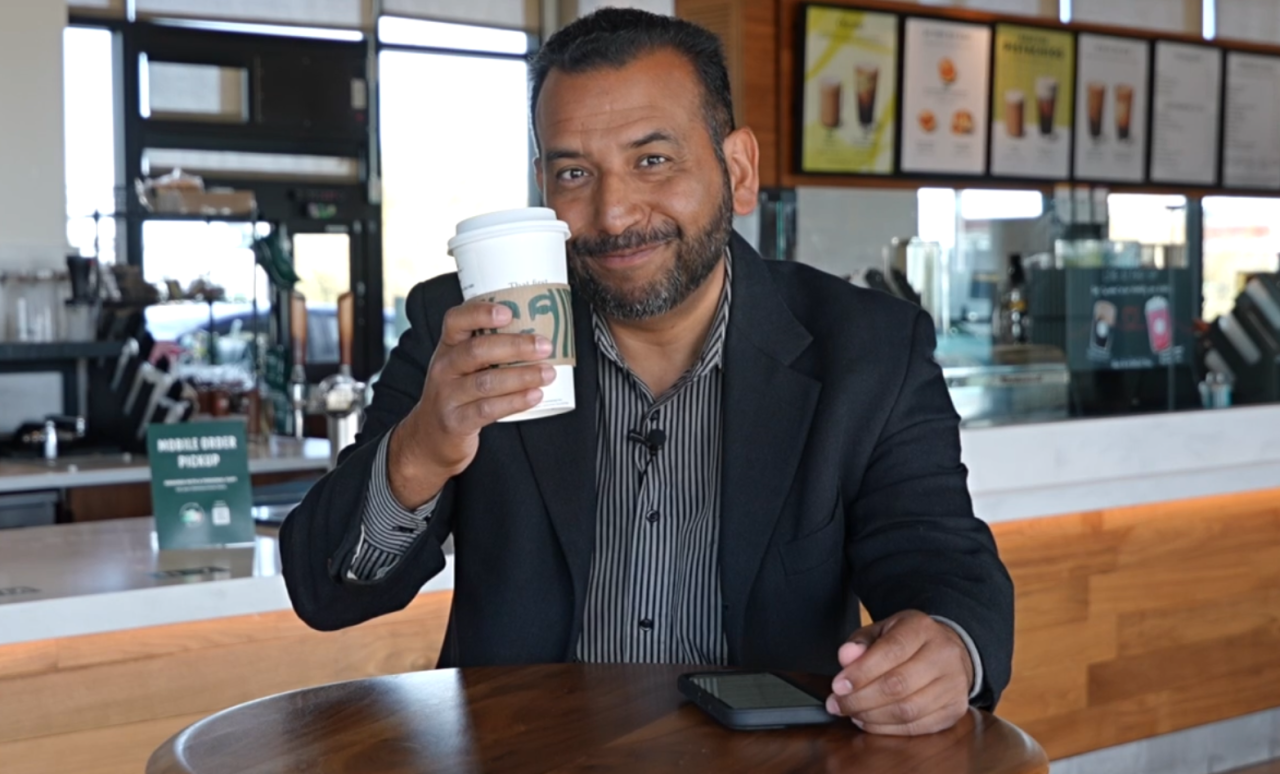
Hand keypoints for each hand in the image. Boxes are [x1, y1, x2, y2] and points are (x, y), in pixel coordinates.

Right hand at [388, 302, 555, 507]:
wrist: (429, 438)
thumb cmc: (457, 394)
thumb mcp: (462, 367)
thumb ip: (488, 351)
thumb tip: (537, 337)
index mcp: (448, 347)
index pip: (455, 320)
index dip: (481, 313)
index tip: (509, 312)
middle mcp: (443, 368)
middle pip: (477, 350)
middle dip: (515, 346)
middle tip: (545, 346)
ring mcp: (447, 396)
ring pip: (486, 382)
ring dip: (521, 376)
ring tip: (548, 373)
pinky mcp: (456, 422)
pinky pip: (488, 410)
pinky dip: (515, 401)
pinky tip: (535, 395)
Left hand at [826, 610, 972, 735]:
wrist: (948, 651)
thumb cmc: (907, 642)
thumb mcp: (882, 631)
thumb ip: (861, 642)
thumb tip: (845, 657)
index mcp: (921, 628)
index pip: (891, 651)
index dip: (861, 672)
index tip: (837, 686)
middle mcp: (944, 655)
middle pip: (898, 684)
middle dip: (860, 699)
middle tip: (837, 704)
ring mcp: (954, 684)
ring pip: (908, 710)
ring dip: (872, 716)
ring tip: (851, 713)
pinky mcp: (955, 710)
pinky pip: (917, 727)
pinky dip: (888, 729)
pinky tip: (869, 722)